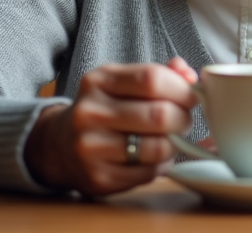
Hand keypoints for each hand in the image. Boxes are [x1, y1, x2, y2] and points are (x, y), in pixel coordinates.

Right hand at [23, 56, 198, 195]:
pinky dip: (160, 166)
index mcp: (99, 81)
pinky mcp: (98, 177)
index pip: (151, 79)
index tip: (192, 96)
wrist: (59, 145)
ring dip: (174, 145)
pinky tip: (152, 158)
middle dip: (183, 119)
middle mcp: (90, 112)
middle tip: (183, 121)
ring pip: (157, 148)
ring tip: (170, 140)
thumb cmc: (104, 109)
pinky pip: (148, 173)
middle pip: (158, 114)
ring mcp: (91, 147)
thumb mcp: (121, 82)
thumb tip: (191, 77)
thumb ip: (159, 74)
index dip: (181, 89)